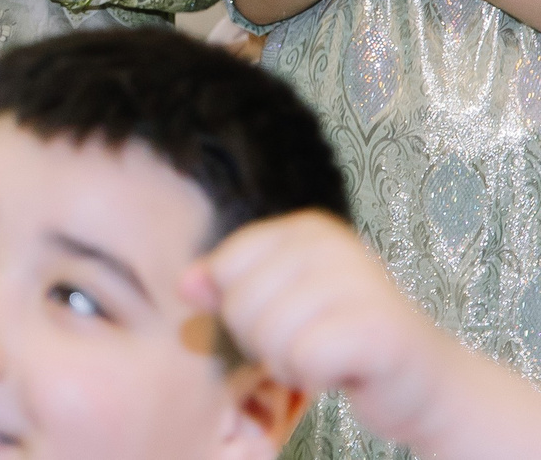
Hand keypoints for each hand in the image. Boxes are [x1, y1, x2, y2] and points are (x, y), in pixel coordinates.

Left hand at [179, 211, 445, 442]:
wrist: (428, 384)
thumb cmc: (344, 341)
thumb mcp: (281, 304)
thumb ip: (230, 288)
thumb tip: (185, 286)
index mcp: (306, 229)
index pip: (226, 266)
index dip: (240, 306)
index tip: (284, 317)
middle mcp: (333, 245)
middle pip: (240, 302)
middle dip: (263, 341)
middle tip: (308, 344)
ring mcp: (360, 282)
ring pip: (268, 335)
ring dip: (290, 363)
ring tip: (327, 356)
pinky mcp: (378, 328)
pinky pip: (302, 359)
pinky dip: (314, 377)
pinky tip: (342, 371)